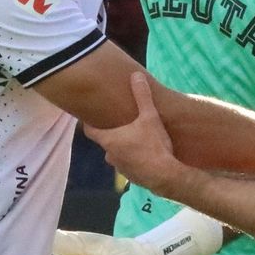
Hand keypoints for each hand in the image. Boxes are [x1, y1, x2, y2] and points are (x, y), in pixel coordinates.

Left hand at [84, 72, 187, 194]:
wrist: (166, 176)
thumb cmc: (154, 146)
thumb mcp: (150, 117)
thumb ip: (142, 96)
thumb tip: (136, 75)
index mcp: (110, 140)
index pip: (90, 131)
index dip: (88, 123)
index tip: (88, 117)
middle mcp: (110, 156)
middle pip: (106, 142)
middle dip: (112, 134)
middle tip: (120, 125)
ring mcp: (121, 169)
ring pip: (118, 155)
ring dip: (124, 148)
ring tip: (135, 139)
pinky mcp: (133, 178)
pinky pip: (130, 166)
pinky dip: (134, 160)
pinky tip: (146, 155)